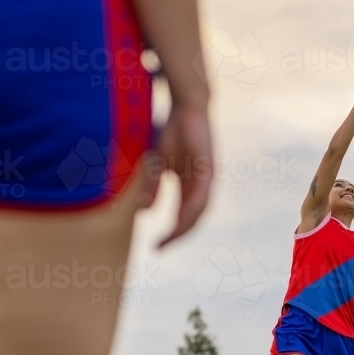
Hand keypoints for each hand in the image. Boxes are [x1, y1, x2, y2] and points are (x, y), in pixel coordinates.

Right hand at [147, 105, 213, 247]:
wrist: (188, 106)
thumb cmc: (173, 131)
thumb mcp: (157, 163)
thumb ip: (152, 186)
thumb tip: (145, 211)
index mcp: (191, 186)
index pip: (184, 216)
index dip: (172, 233)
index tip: (156, 247)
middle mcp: (203, 186)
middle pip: (193, 219)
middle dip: (176, 236)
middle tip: (160, 249)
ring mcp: (208, 179)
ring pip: (198, 212)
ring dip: (183, 228)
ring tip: (167, 239)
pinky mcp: (208, 170)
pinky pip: (200, 197)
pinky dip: (189, 211)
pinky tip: (178, 221)